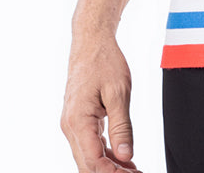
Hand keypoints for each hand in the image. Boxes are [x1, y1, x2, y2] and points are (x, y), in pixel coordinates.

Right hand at [61, 35, 140, 172]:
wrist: (91, 42)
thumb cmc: (104, 61)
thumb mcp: (119, 93)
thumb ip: (122, 126)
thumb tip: (126, 156)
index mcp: (78, 121)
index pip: (93, 160)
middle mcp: (70, 126)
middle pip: (88, 164)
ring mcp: (72, 124)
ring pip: (88, 156)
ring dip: (108, 167)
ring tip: (133, 170)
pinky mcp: (78, 120)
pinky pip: (90, 144)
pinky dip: (105, 154)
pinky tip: (123, 160)